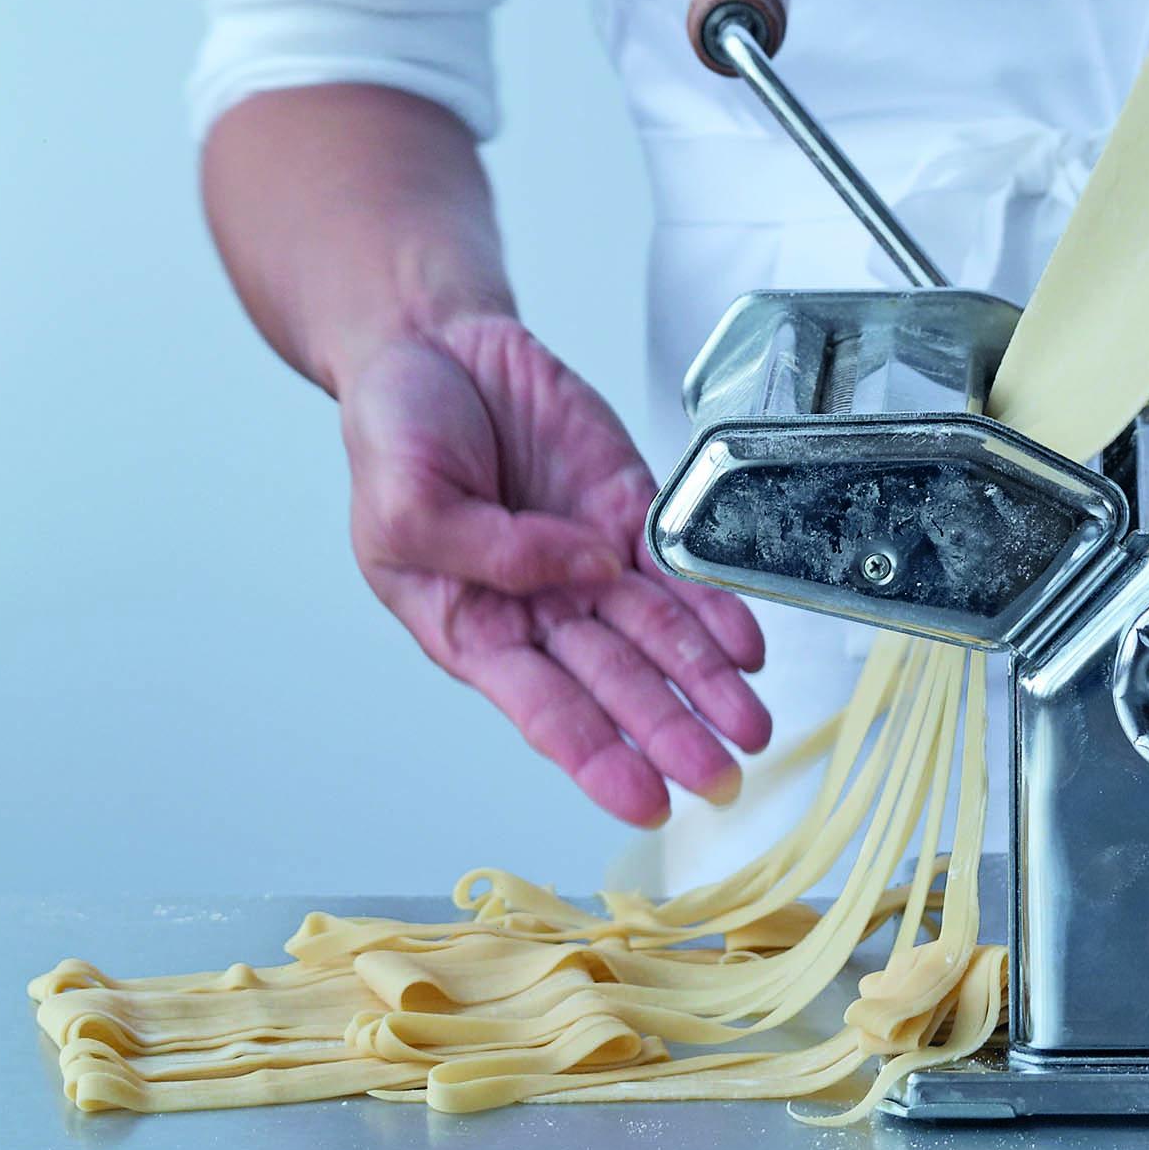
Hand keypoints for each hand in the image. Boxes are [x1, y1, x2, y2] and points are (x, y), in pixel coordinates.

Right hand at [339, 313, 769, 825]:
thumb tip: (581, 567)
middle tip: (722, 781)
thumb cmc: (396, 437)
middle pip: (617, 684)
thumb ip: (487, 549)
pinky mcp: (627, 511)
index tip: (646, 801)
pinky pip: (679, 566)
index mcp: (471, 627)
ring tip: (752, 729)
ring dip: (707, 684)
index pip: (544, 709)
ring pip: (660, 636)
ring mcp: (589, 561)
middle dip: (671, 733)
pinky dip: (716, 604)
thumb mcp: (403, 502)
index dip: (597, 758)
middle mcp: (540, 609)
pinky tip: (746, 646)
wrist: (435, 348)